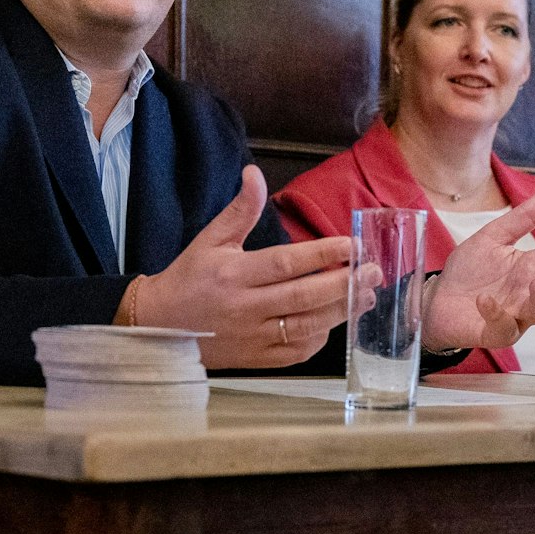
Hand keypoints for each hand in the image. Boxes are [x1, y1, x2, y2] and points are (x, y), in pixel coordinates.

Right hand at [131, 165, 363, 368]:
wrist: (160, 328)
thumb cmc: (189, 279)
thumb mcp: (210, 240)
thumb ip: (240, 210)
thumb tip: (254, 173)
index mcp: (233, 274)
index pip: (285, 264)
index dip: (322, 254)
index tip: (352, 245)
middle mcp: (245, 307)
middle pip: (304, 297)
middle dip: (345, 284)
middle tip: (374, 271)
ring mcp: (252, 337)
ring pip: (306, 326)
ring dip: (342, 311)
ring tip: (368, 295)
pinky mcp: (257, 359)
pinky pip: (297, 352)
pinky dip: (320, 337)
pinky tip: (335, 320)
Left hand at [423, 187, 534, 350]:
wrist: (437, 298)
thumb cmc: (469, 271)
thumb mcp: (494, 236)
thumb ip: (523, 218)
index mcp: (532, 267)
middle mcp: (529, 292)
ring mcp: (515, 314)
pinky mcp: (495, 333)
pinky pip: (503, 328)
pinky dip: (497, 315)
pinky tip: (486, 300)